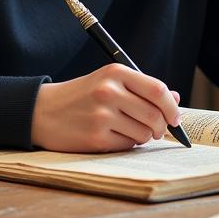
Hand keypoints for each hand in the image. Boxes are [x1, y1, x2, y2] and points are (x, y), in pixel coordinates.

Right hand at [31, 64, 181, 152]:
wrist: (43, 111)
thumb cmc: (82, 95)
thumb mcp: (110, 82)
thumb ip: (142, 89)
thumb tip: (176, 99)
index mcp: (116, 72)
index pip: (158, 90)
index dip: (171, 107)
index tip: (175, 117)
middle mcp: (109, 91)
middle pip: (154, 114)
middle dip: (161, 127)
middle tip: (157, 130)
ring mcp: (101, 115)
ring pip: (143, 133)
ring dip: (143, 136)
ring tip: (130, 131)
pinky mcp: (95, 137)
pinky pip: (127, 145)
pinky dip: (127, 144)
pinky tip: (115, 136)